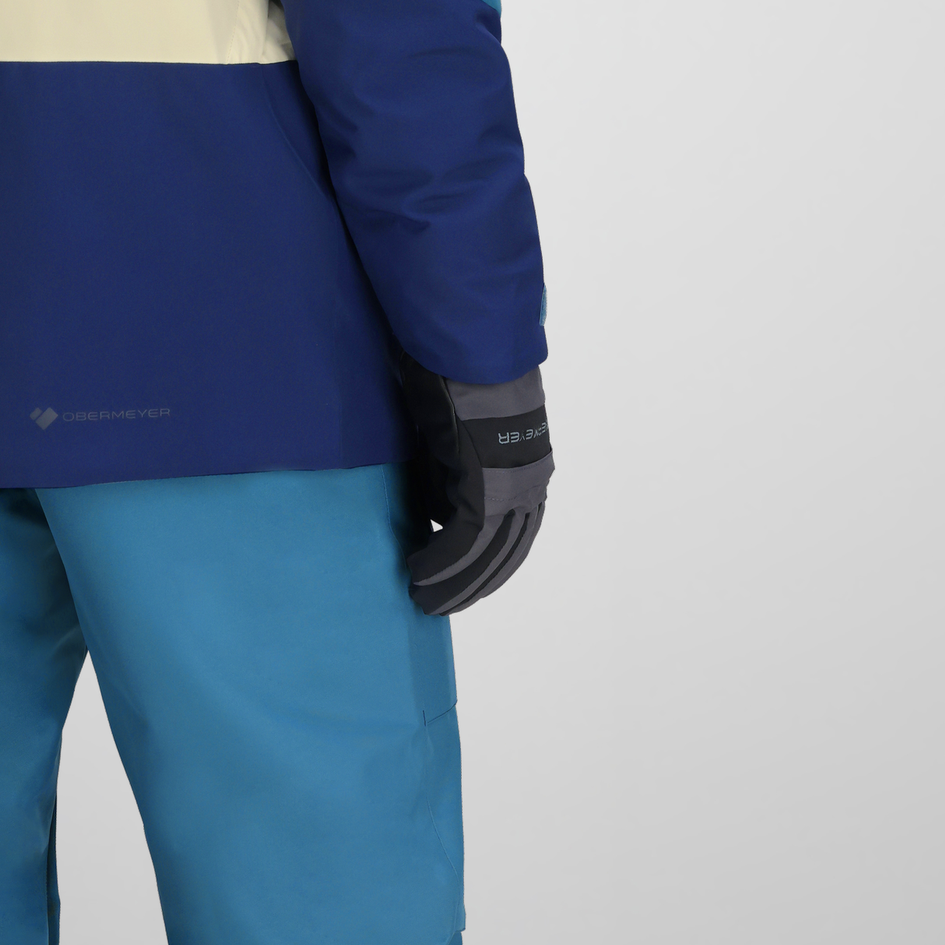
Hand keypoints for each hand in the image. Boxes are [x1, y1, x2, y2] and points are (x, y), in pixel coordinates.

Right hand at [401, 361, 551, 614]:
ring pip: (487, 554)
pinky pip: (464, 539)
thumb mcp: (455, 426)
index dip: (485, 564)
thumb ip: (451, 467)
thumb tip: (438, 508)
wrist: (465, 340)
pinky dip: (440, 562)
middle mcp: (527, 481)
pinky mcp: (486, 482)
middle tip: (435, 604)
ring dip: (454, 582)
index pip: (513, 533)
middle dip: (470, 583)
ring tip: (422, 599)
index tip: (456, 583)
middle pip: (504, 552)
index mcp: (526, 466)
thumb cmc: (455, 367)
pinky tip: (417, 575)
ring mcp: (511, 484)